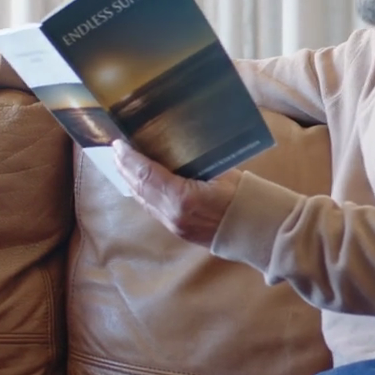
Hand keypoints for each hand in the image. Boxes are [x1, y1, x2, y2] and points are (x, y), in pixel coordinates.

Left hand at [113, 141, 240, 246]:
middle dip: (125, 168)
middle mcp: (172, 214)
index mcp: (182, 197)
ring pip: (143, 201)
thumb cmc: (245, 196)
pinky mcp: (178, 231)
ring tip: (123, 165)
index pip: (146, 174)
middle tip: (116, 150)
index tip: (119, 143)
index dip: (130, 158)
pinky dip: (143, 194)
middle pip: (139, 188)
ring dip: (132, 182)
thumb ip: (192, 165)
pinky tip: (141, 185)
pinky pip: (153, 210)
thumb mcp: (219, 172)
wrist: (258, 230)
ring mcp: (174, 226)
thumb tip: (173, 150)